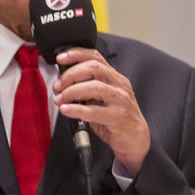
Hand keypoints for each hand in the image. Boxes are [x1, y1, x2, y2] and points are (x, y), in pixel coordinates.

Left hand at [52, 47, 150, 175]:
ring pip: (95, 87)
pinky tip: (66, 110)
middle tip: (58, 86)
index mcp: (115, 77)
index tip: (60, 58)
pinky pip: (95, 111)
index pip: (95, 57)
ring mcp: (121, 101)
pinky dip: (77, 110)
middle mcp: (119, 85)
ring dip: (72, 92)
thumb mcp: (103, 98)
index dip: (76, 54)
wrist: (136, 140)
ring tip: (60, 99)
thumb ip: (87, 88)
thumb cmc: (117, 118)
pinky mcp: (119, 117)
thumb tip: (63, 84)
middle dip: (71, 75)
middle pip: (94, 68)